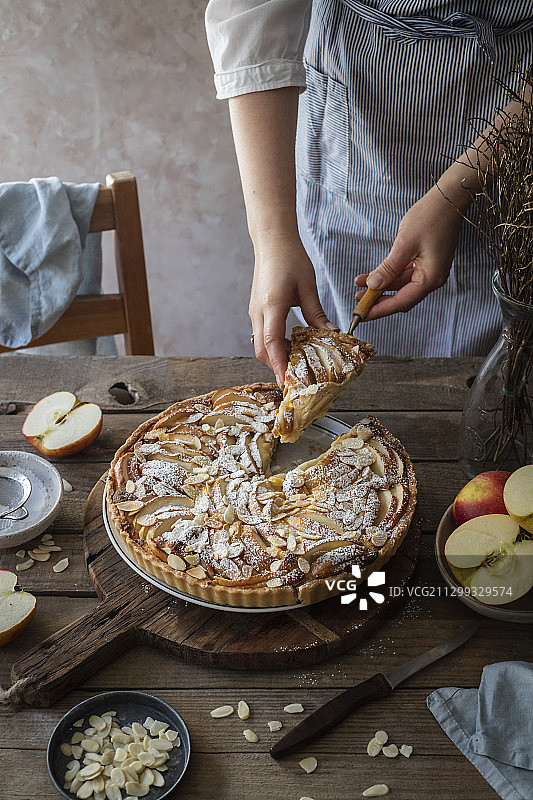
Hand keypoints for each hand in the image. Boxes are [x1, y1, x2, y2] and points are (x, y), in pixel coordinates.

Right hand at [249, 231, 337, 385]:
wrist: (272, 241)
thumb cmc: (290, 258)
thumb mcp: (308, 286)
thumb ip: (317, 313)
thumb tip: (331, 333)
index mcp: (271, 305)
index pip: (272, 343)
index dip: (279, 365)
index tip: (286, 382)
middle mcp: (258, 312)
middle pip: (262, 350)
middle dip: (277, 366)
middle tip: (296, 378)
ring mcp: (255, 312)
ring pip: (261, 344)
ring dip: (276, 356)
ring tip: (297, 362)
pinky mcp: (257, 310)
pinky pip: (263, 334)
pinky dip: (275, 345)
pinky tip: (291, 344)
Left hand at [354, 186, 462, 319]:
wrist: (448, 198)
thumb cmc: (430, 217)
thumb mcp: (404, 244)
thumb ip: (388, 268)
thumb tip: (373, 286)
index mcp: (430, 278)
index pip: (401, 302)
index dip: (380, 310)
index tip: (362, 315)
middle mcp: (432, 278)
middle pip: (401, 297)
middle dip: (378, 300)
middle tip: (357, 302)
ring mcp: (429, 270)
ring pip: (400, 286)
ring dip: (380, 286)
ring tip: (358, 286)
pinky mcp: (425, 262)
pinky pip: (403, 275)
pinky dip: (388, 276)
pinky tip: (371, 275)